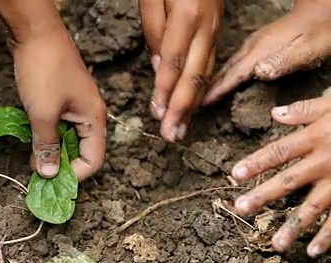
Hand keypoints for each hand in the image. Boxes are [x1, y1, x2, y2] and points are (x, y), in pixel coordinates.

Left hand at [11, 24, 106, 180]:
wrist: (34, 32)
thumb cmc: (43, 71)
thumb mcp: (42, 114)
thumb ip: (47, 146)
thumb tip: (49, 174)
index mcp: (94, 118)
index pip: (94, 160)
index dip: (74, 174)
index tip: (50, 180)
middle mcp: (89, 113)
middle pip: (80, 151)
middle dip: (60, 164)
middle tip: (36, 172)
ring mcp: (75, 105)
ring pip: (66, 138)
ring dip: (50, 149)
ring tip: (31, 156)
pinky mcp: (60, 98)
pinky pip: (57, 125)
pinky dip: (45, 134)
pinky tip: (30, 136)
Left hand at [139, 0, 222, 141]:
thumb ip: (155, 31)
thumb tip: (160, 68)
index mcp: (188, 17)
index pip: (174, 64)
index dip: (164, 92)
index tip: (156, 115)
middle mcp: (206, 27)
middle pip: (194, 75)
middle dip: (181, 109)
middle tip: (172, 136)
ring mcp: (214, 29)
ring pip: (205, 72)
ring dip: (192, 104)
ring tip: (181, 129)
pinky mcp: (215, 30)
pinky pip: (209, 63)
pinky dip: (201, 87)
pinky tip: (193, 104)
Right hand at [204, 0, 330, 104]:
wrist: (324, 8)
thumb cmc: (321, 30)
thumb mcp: (308, 48)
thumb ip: (284, 61)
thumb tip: (258, 73)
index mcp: (261, 51)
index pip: (233, 75)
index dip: (216, 91)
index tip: (198, 104)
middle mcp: (252, 47)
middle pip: (224, 71)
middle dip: (207, 87)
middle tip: (190, 103)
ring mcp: (254, 44)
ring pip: (227, 66)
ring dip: (212, 81)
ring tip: (199, 95)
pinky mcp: (257, 44)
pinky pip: (234, 62)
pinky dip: (223, 73)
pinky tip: (219, 79)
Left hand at [231, 95, 330, 256]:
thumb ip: (306, 110)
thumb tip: (274, 113)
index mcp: (317, 137)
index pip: (279, 151)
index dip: (256, 162)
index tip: (234, 175)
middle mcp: (326, 161)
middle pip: (289, 181)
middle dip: (264, 195)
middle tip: (240, 208)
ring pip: (314, 207)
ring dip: (294, 227)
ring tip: (276, 245)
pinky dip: (328, 237)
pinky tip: (313, 251)